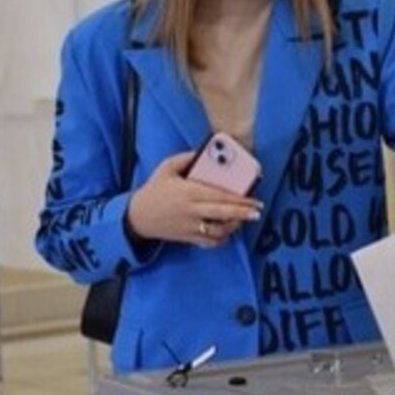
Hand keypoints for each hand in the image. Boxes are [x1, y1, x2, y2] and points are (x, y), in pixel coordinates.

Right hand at [126, 152, 262, 246]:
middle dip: (243, 213)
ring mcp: (190, 226)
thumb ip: (187, 158)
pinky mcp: (188, 238)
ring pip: (218, 231)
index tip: (253, 198)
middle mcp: (191, 210)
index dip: (238, 198)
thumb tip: (205, 153)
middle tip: (257, 211)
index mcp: (188, 192)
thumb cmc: (154, 190)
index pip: (218, 196)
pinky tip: (229, 231)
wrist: (137, 216)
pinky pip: (210, 242)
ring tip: (245, 218)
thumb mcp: (167, 167)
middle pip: (222, 213)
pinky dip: (222, 239)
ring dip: (234, 226)